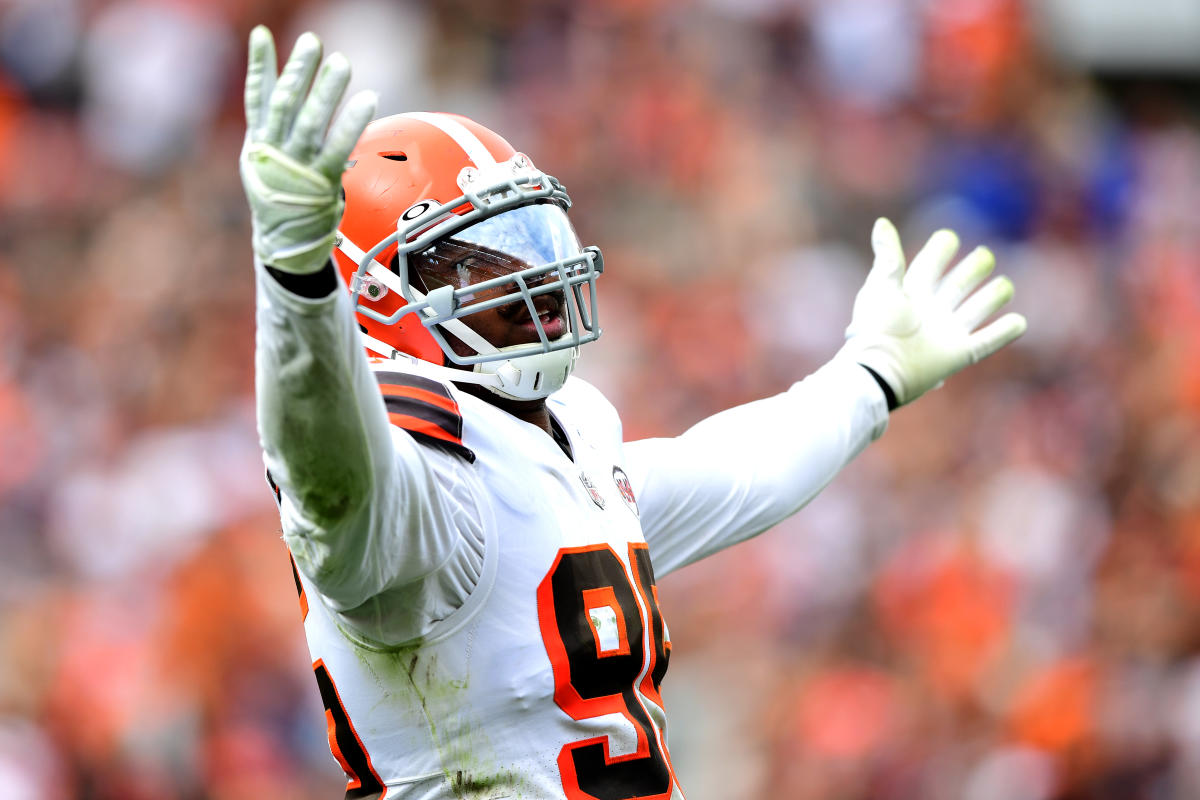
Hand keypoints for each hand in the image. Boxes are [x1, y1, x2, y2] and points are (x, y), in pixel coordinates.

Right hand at [240, 26, 375, 273]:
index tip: (262, 34)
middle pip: (284, 104)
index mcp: (257, 144)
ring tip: (341, 62)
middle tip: (313, 41)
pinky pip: (338, 148)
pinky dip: (351, 123)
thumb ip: (273, 128)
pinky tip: (367, 100)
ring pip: (309, 122)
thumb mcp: (266, 162)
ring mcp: (295, 168)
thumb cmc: (280, 198)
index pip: (256, 98)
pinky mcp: (320, 183)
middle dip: (299, 71)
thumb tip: (286, 98)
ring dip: (326, 90)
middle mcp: (272, 153)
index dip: (259, 65)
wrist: (283, 247)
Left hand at [839, 218, 1026, 407]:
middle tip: (982, 258)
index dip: (942, 249)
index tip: (948, 240)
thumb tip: (882, 222)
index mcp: (911, 293)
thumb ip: (888, 255)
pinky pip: (988, 341)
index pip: (932, 263)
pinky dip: (1006, 331)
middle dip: (974, 267)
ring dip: (995, 294)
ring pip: (979, 307)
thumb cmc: (876, 328)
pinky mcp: (959, 354)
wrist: (880, 370)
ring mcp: (947, 331)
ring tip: (1002, 287)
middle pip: (961, 281)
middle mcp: (932, 310)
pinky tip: (1018, 321)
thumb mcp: (881, 287)